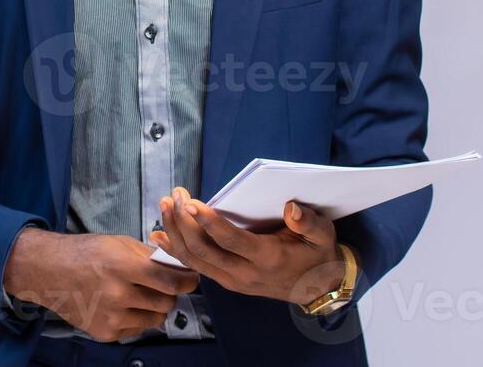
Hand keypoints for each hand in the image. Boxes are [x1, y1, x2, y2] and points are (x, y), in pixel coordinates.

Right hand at [2, 228, 199, 342]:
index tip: (192, 278)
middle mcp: (117, 294)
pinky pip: (137, 329)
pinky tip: (124, 305)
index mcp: (122, 266)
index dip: (187, 281)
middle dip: (171, 294)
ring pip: (155, 319)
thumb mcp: (118, 243)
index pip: (170, 281)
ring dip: (156, 307)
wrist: (49, 272)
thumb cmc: (85, 253)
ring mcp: (110, 317)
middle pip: (166, 303)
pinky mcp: (105, 333)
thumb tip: (179, 266)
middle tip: (165, 285)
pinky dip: (137, 318)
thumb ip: (149, 256)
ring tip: (143, 294)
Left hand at [150, 188, 346, 305]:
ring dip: (175, 232)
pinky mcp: (226, 280)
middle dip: (184, 222)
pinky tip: (160, 235)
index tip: (191, 202)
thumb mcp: (323, 235)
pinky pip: (195, 267)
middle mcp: (245, 274)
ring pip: (195, 260)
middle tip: (174, 196)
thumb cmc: (317, 254)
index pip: (231, 241)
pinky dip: (175, 250)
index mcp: (267, 258)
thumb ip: (309, 222)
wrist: (317, 287)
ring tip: (165, 205)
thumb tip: (291, 208)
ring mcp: (232, 280)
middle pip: (204, 250)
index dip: (209, 222)